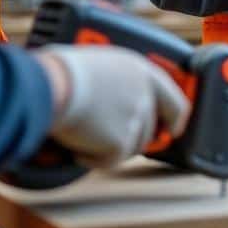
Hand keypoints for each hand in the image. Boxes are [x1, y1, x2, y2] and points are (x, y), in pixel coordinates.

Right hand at [36, 45, 190, 167]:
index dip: (175, 118)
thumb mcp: (101, 66)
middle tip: (108, 142)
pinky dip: (92, 159)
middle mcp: (144, 95)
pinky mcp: (121, 142)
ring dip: (108, 148)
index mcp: (141, 71)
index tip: (173, 129)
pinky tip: (76, 147)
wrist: (52, 86)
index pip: (174, 100)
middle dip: (129, 139)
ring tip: (82, 135)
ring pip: (130, 147)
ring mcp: (135, 119)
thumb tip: (113, 104)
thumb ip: (118, 84)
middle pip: (149, 130)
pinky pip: (109, 161)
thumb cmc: (63, 72)